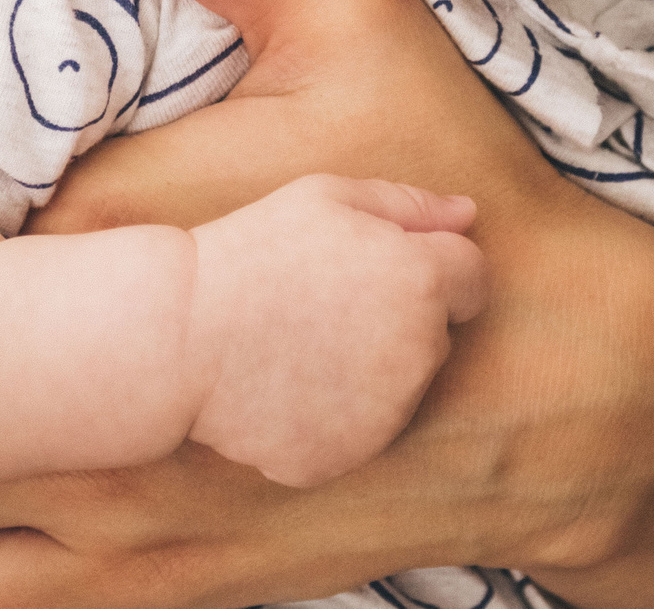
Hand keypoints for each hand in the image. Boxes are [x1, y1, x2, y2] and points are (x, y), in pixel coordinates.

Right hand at [186, 175, 485, 487]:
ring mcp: (385, 414)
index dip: (434, 267)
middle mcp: (418, 352)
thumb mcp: (327, 197)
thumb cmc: (252, 252)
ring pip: (402, 388)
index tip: (382, 268)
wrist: (179, 335)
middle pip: (438, 336)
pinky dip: (334, 414)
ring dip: (372, 369)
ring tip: (302, 343)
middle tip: (328, 304)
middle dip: (403, 319)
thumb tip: (468, 214)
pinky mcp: (349, 456)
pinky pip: (359, 432)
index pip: (473, 278)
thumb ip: (409, 205)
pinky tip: (286, 385)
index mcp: (422, 280)